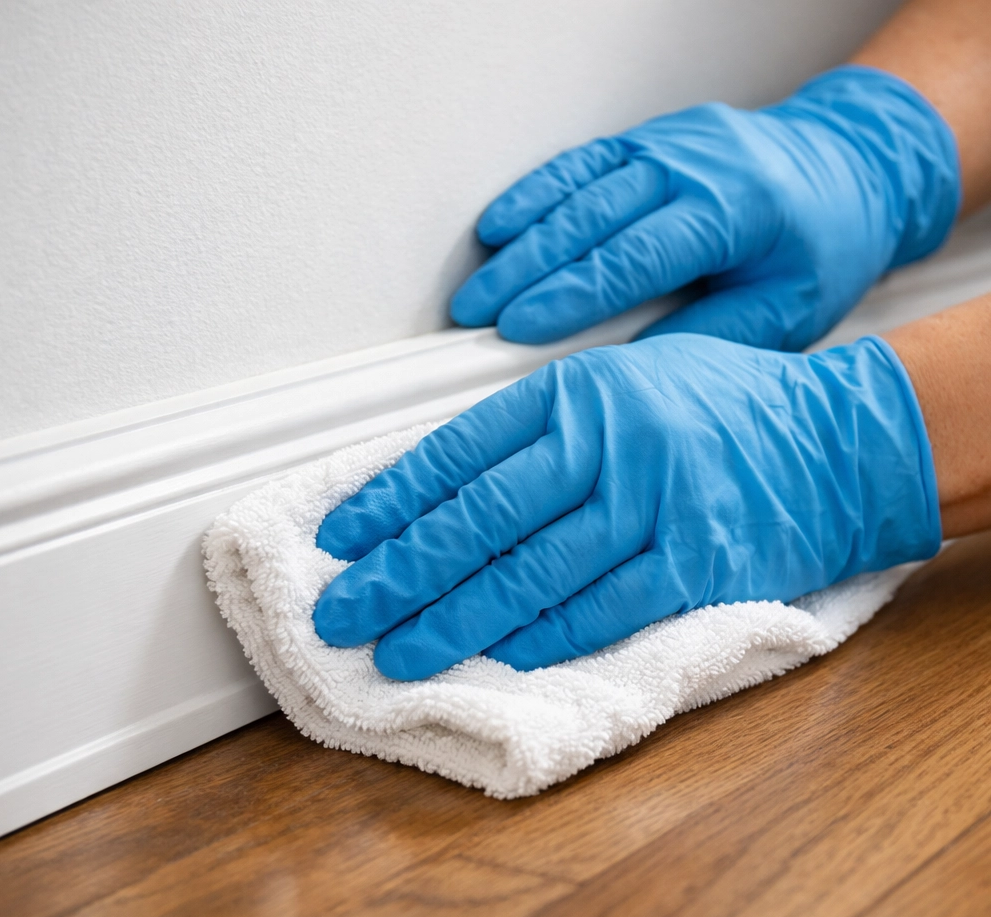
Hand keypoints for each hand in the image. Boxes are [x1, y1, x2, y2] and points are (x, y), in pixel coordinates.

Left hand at [312, 333, 940, 679]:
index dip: (390, 501)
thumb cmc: (719, 409)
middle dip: (398, 574)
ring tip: (394, 652)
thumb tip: (443, 488)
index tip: (339, 542)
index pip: (458, 452)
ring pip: (530, 573)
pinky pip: (601, 608)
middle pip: (479, 519)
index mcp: (577, 391)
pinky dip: (540, 637)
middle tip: (339, 615)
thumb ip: (542, 427)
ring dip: (453, 620)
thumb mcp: (624, 382)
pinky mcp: (697, 564)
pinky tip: (490, 656)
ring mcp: (654, 504)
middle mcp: (608, 442)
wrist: (837, 441)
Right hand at [451, 66, 958, 350]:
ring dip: (519, 239)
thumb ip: (708, 335)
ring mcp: (667, 145)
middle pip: (590, 220)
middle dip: (525, 271)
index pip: (633, 257)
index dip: (569, 295)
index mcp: (735, 209)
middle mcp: (693, 166)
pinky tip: (498, 225)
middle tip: (476, 314)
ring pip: (576, 191)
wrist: (850, 169)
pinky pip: (581, 165)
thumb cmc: (823, 246)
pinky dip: (535, 195)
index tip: (518, 328)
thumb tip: (627, 366)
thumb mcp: (786, 309)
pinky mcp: (649, 141)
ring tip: (475, 285)